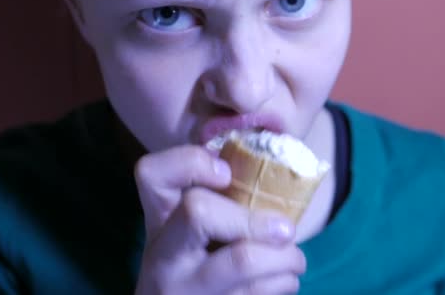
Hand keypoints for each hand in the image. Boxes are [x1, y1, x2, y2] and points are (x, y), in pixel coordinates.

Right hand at [134, 146, 305, 293]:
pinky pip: (261, 294)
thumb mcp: (189, 230)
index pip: (152, 174)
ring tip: (292, 258)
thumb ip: (216, 198)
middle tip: (287, 229)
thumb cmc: (195, 265)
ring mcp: (185, 290)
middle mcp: (163, 256)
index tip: (226, 175)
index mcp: (159, 223)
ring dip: (286, 257)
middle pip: (199, 212)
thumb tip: (270, 171)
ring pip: (244, 260)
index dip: (191, 163)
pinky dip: (284, 283)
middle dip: (257, 220)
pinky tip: (280, 280)